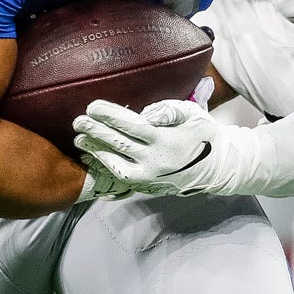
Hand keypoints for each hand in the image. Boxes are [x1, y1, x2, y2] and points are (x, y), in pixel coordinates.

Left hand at [72, 99, 246, 195]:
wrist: (216, 167)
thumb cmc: (202, 134)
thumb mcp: (193, 114)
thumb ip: (169, 110)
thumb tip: (144, 113)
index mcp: (166, 141)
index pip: (131, 126)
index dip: (109, 116)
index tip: (92, 106)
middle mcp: (156, 161)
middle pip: (118, 145)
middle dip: (95, 132)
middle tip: (77, 121)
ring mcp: (150, 178)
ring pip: (115, 165)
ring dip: (95, 152)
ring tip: (79, 140)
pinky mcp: (147, 187)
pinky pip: (121, 178)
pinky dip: (104, 167)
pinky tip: (91, 157)